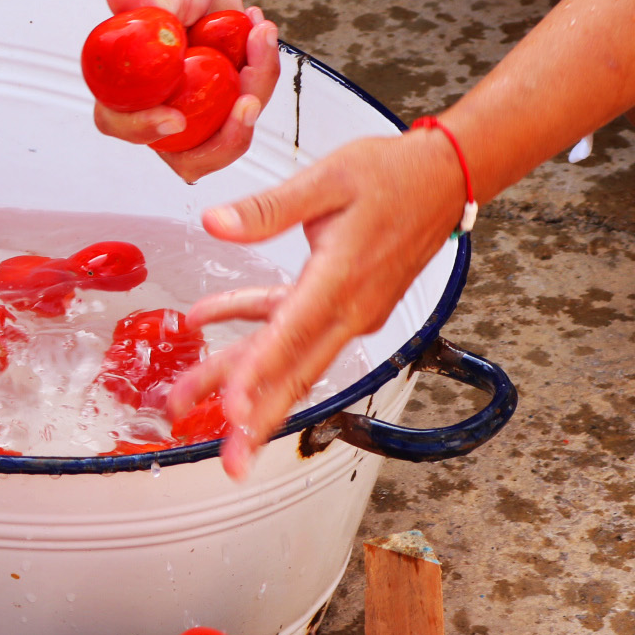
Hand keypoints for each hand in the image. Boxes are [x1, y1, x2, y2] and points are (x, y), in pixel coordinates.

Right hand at [92, 0, 281, 180]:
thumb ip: (144, 2)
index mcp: (125, 86)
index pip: (121, 124)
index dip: (144, 130)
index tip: (174, 118)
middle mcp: (159, 106)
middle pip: (187, 157)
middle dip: (224, 138)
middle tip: (246, 103)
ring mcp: (196, 108)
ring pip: (230, 133)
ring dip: (255, 88)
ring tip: (259, 34)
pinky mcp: (228, 100)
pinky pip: (253, 101)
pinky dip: (265, 68)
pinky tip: (259, 29)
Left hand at [163, 131, 466, 478]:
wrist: (444, 178)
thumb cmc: (393, 174)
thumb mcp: (327, 178)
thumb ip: (267, 208)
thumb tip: (214, 222)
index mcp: (343, 279)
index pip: (293, 337)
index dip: (259, 377)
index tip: (232, 411)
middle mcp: (350, 309)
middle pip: (293, 373)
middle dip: (255, 419)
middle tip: (228, 460)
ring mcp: (351, 314)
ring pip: (290, 359)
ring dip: (242, 381)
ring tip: (190, 399)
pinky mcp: (347, 307)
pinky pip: (295, 332)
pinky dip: (255, 332)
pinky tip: (208, 319)